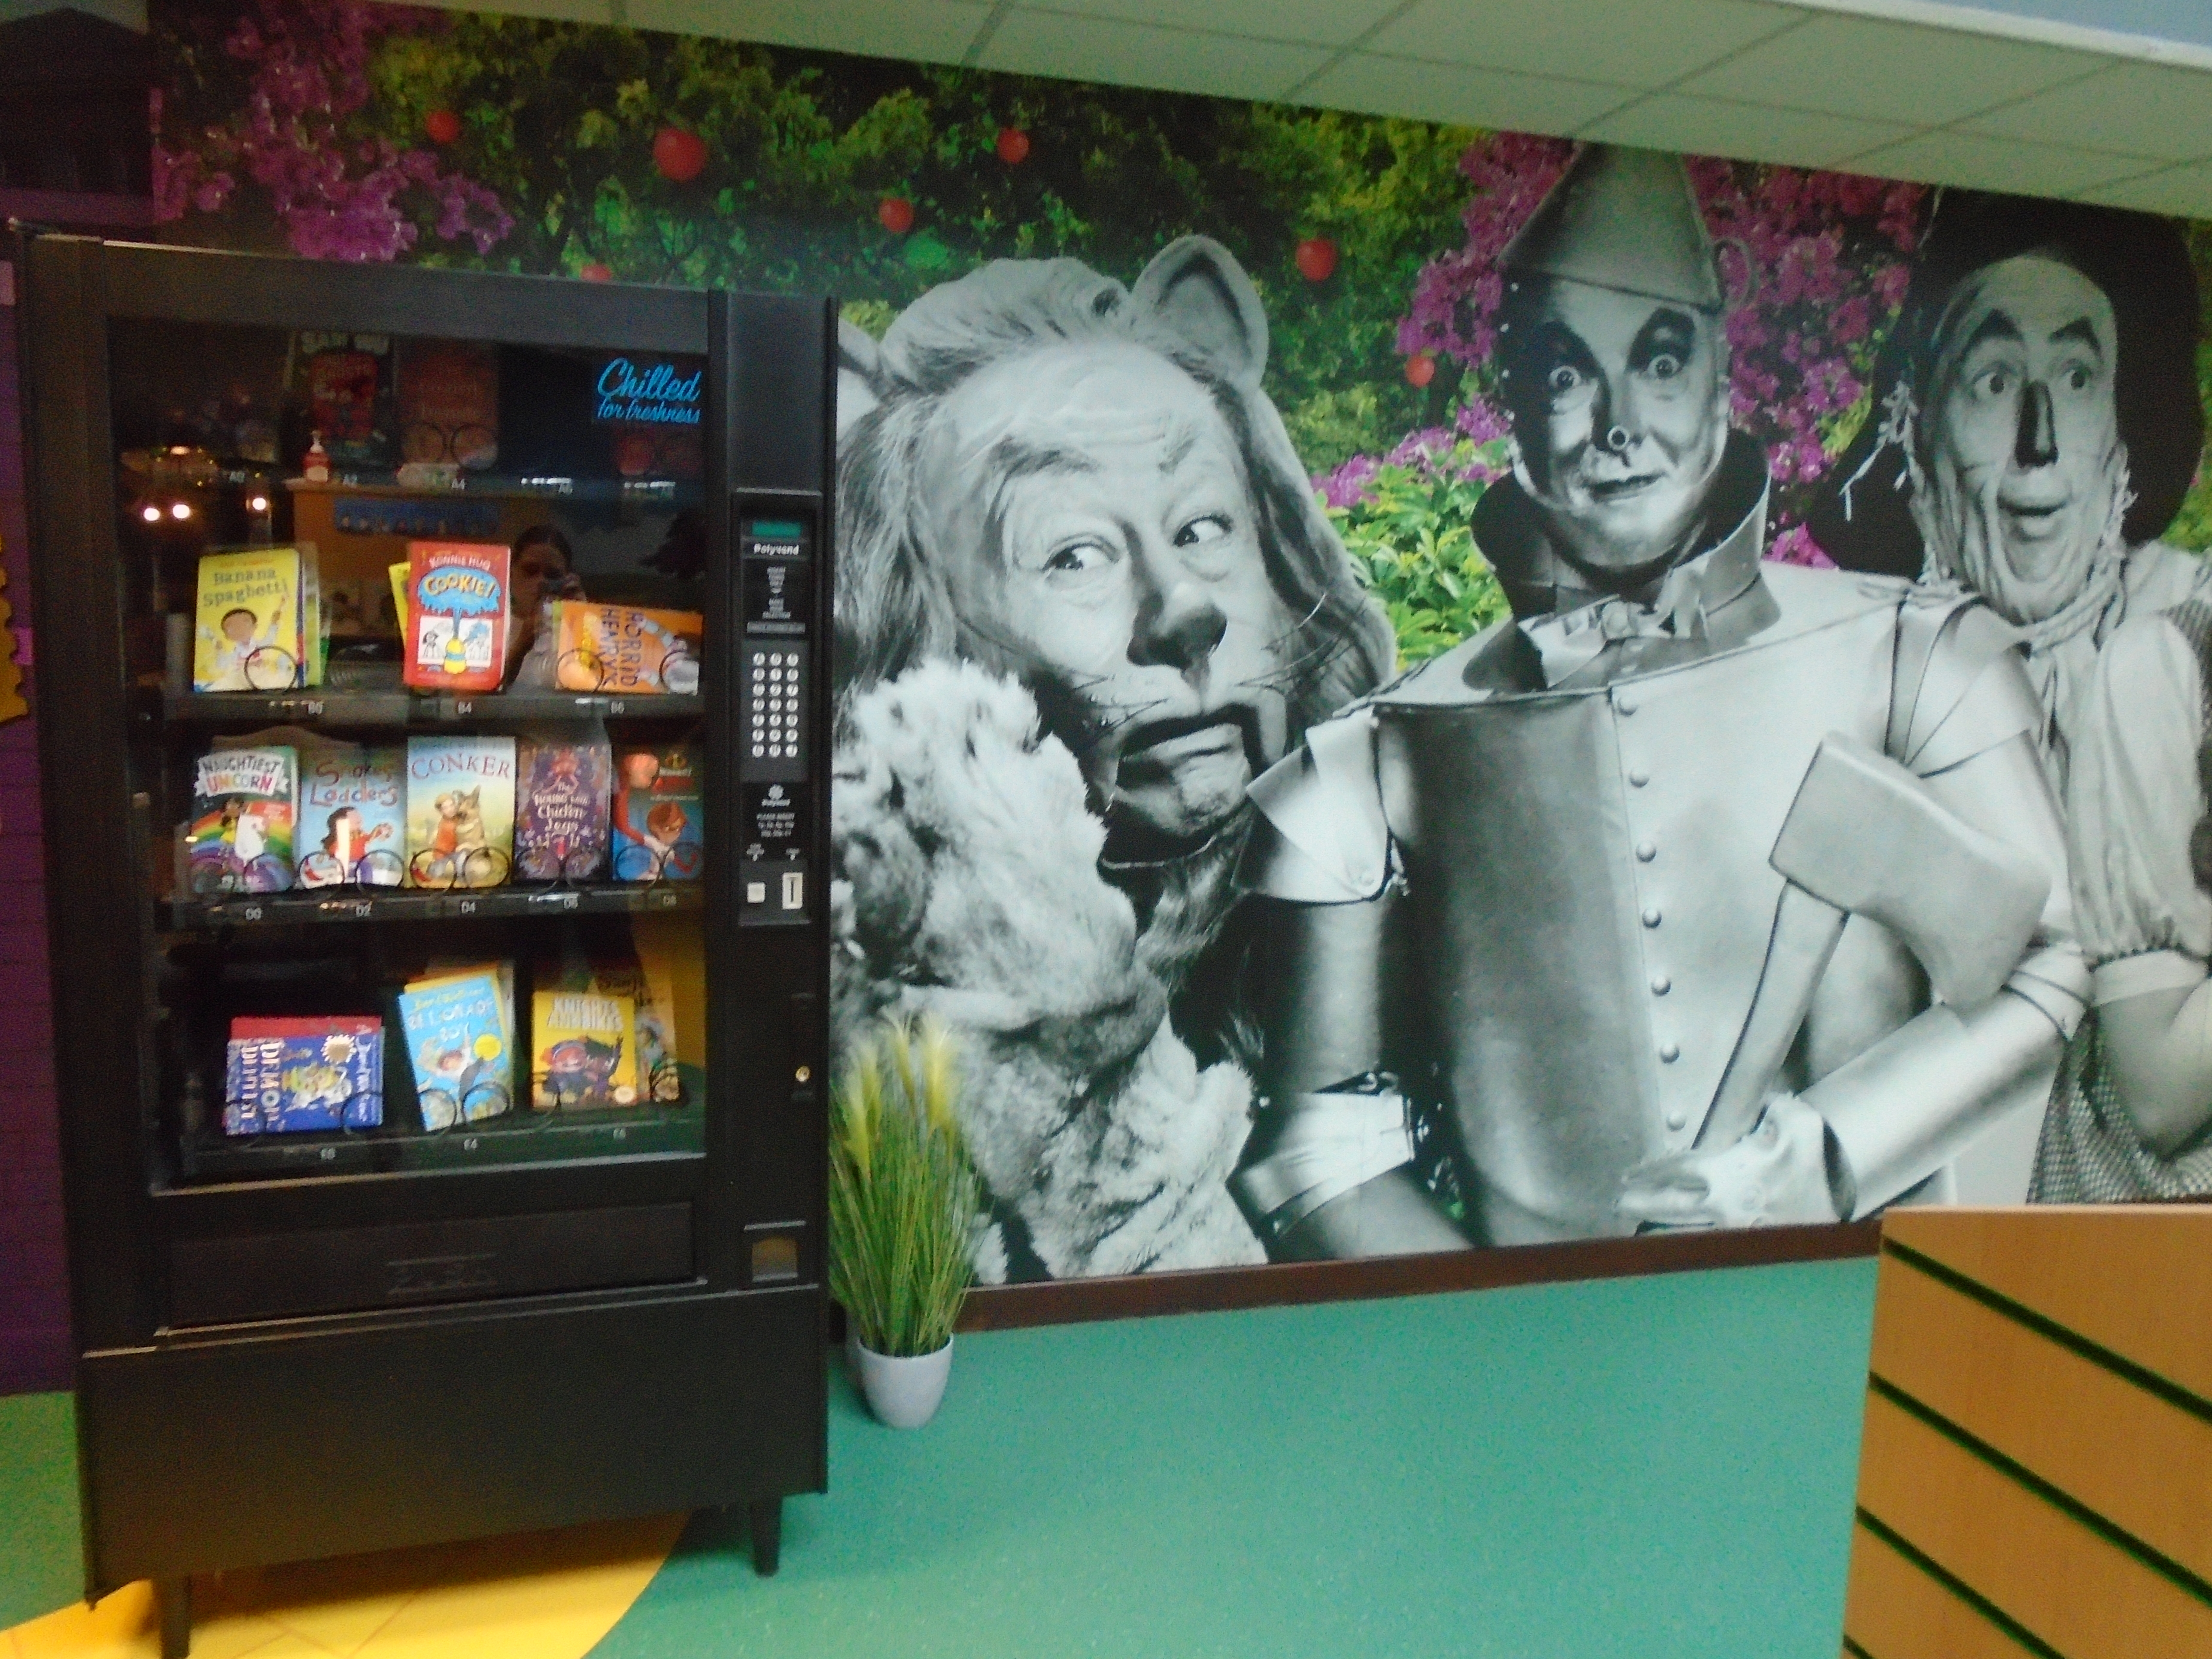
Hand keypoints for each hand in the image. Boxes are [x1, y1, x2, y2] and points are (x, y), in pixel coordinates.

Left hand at [1616, 1093, 1840, 1230]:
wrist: (1837, 1212)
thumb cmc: (1812, 1169)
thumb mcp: (1799, 1125)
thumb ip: (1774, 1106)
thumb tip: (1763, 1100)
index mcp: (1727, 1175)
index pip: (1676, 1169)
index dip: (1650, 1169)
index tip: (1630, 1172)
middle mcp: (1721, 1207)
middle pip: (1669, 1206)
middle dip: (1641, 1202)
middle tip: (1618, 1201)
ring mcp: (1729, 1233)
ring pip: (1680, 1232)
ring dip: (1654, 1229)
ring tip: (1634, 1226)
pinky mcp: (1741, 1250)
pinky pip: (1700, 1248)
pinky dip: (1679, 1246)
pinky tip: (1666, 1245)